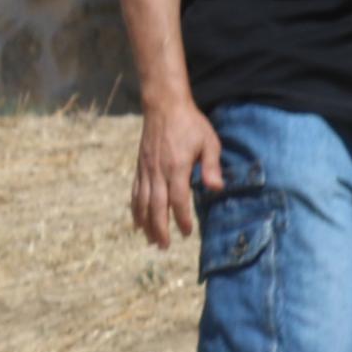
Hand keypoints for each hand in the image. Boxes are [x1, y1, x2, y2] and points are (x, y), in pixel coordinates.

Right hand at [130, 98, 224, 247]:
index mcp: (177, 166)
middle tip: (164, 246)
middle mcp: (158, 171)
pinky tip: (138, 222)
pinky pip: (135, 192)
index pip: (178, 199)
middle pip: (156, 206)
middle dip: (160, 229)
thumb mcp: (208, 141)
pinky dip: (135, 209)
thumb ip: (211, 166)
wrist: (164, 105)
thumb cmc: (190, 123)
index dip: (182, 218)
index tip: (187, 232)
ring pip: (143, 202)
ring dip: (146, 224)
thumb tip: (216, 189)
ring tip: (152, 241)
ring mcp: (146, 169)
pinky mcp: (140, 167)